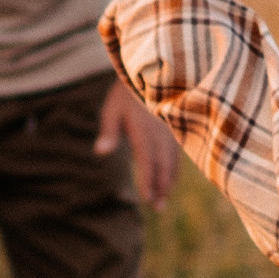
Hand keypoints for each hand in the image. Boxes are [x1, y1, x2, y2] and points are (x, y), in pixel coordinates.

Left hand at [98, 79, 178, 209]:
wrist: (149, 69)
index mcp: (144, 128)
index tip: (147, 199)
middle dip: (162, 187)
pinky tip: (170, 177)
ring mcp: (171, 129)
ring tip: (164, 198)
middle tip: (159, 208)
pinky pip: (178, 152)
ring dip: (169, 180)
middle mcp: (161, 131)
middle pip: (163, 164)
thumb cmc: (125, 92)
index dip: (148, 180)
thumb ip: (108, 131)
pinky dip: (174, 168)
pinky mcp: (176, 127)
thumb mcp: (112, 108)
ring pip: (173, 160)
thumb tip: (101, 152)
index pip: (147, 159)